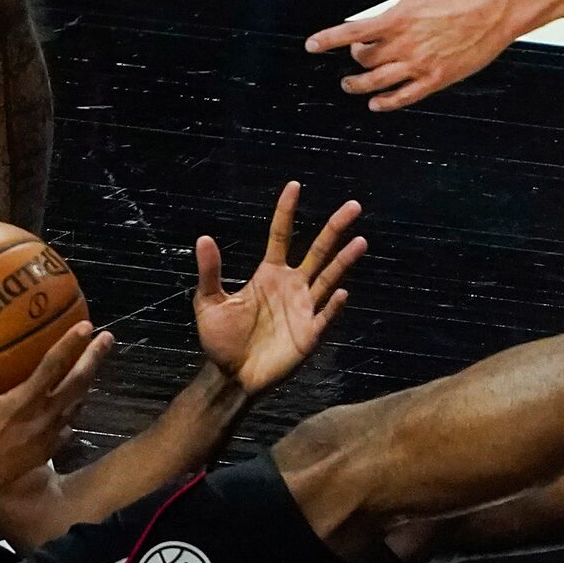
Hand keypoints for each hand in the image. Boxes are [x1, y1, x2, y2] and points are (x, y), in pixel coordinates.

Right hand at [0, 314, 113, 495]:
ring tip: (92, 368)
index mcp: (23, 401)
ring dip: (85, 386)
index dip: (71, 343)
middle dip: (94, 358)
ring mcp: (46, 439)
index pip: (54, 366)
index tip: (87, 325)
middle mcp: (42, 419)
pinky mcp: (44, 454)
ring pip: (75, 407)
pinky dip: (72, 414)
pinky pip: (67, 429)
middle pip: (77, 384)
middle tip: (108, 338)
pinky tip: (72, 407)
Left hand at [192, 181, 364, 395]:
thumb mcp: (209, 302)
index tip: (294, 186)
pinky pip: (325, 316)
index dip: (286, 211)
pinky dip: (333, 305)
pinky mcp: (309, 334)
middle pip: (317, 251)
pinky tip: (342, 292)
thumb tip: (203, 238)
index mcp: (268, 274)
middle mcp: (291, 285)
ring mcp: (304, 308)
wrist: (231, 376)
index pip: (280, 235)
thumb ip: (210, 272)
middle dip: (334, 228)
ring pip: (328, 278)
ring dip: (344, 260)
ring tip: (360, 240)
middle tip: (353, 206)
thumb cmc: (220, 340)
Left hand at [304, 0, 523, 111]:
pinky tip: (376, 104)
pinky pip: (405, 97)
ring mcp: (420, 65)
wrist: (498, 8)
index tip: (311, 45)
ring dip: (359, 86)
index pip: (352, 32)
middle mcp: (405, 45)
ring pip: (378, 83)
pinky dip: (387, 102)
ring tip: (350, 85)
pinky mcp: (437, 79)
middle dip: (355, 57)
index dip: (328, 39)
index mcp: (398, 18)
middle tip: (357, 53)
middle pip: (365, 59)